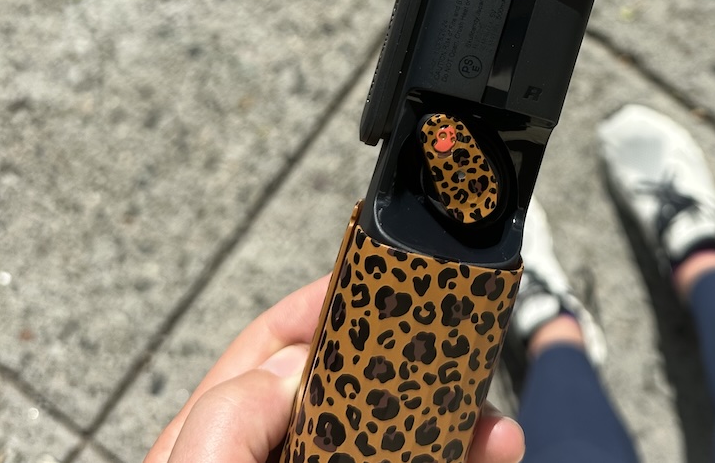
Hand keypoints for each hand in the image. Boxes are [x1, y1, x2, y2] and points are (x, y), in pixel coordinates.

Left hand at [145, 276, 523, 462]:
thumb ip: (224, 424)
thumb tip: (295, 365)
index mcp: (216, 441)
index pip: (273, 344)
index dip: (328, 301)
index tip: (383, 272)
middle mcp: (281, 453)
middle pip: (355, 382)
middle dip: (416, 357)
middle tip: (463, 342)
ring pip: (405, 429)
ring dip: (461, 414)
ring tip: (497, 421)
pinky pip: (435, 462)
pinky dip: (472, 455)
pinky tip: (498, 449)